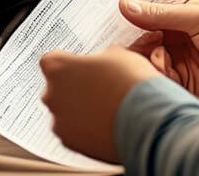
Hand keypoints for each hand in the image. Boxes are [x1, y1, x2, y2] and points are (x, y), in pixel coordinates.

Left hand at [39, 45, 160, 162]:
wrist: (147, 121)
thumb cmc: (132, 84)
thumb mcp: (119, 55)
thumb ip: (101, 57)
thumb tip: (105, 61)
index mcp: (57, 66)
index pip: (52, 60)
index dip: (71, 64)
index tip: (82, 67)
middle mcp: (51, 94)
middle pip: (57, 88)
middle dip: (74, 88)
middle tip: (99, 89)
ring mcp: (59, 121)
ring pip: (65, 112)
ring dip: (79, 111)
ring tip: (107, 110)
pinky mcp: (70, 143)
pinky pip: (74, 133)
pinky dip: (86, 130)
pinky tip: (106, 125)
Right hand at [121, 0, 198, 111]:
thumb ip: (160, 13)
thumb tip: (124, 4)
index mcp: (186, 7)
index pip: (152, 3)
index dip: (132, 6)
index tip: (113, 8)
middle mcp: (180, 30)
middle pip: (144, 31)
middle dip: (135, 34)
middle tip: (134, 37)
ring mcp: (180, 55)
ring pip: (147, 53)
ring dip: (145, 54)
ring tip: (157, 53)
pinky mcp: (182, 79)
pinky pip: (156, 74)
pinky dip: (155, 71)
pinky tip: (165, 67)